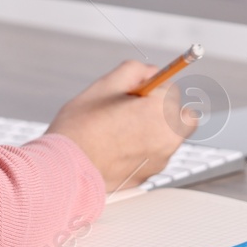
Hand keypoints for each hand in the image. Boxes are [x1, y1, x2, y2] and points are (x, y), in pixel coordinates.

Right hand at [45, 60, 197, 194]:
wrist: (66, 169)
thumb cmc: (80, 130)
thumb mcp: (103, 86)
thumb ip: (133, 71)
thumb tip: (149, 71)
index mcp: (160, 111)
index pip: (170, 88)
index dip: (149, 87)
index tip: (135, 92)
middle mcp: (167, 137)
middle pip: (180, 115)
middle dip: (162, 109)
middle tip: (134, 110)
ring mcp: (160, 160)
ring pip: (168, 137)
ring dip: (153, 130)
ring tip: (119, 130)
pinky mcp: (150, 176)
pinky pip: (155, 156)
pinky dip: (143, 150)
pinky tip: (117, 148)